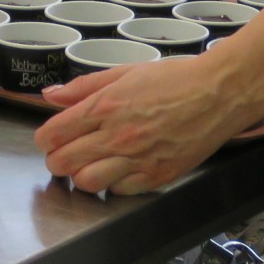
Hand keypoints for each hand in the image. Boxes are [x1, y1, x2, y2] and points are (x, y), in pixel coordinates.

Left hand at [35, 50, 263, 194]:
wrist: (219, 93)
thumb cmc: (175, 78)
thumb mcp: (125, 72)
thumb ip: (84, 87)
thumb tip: (50, 96)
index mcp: (105, 106)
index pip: (54, 134)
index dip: (45, 139)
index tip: (49, 138)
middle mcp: (117, 136)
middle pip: (64, 163)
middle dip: (56, 161)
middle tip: (64, 154)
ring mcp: (138, 160)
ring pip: (87, 183)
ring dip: (81, 176)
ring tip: (89, 165)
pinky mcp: (157, 176)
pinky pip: (119, 192)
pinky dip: (112, 185)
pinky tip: (118, 170)